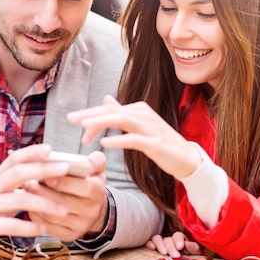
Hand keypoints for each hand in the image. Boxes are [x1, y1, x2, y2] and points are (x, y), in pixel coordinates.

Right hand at [0, 144, 72, 252]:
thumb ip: (19, 181)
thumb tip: (49, 170)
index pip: (14, 159)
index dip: (31, 152)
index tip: (50, 148)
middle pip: (17, 173)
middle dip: (43, 170)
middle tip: (65, 169)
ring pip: (16, 200)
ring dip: (43, 204)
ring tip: (63, 209)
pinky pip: (8, 225)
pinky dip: (28, 227)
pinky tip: (42, 228)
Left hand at [22, 151, 107, 240]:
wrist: (94, 209)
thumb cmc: (89, 184)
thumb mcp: (97, 170)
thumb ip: (96, 160)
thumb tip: (89, 161)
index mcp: (98, 192)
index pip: (82, 187)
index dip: (64, 182)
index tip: (47, 175)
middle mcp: (91, 211)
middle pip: (65, 203)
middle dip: (44, 192)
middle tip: (28, 182)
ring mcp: (81, 225)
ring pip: (54, 216)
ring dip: (37, 204)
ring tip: (26, 192)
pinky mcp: (70, 235)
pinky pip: (49, 228)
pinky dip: (37, 217)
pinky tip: (30, 205)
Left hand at [66, 95, 201, 178]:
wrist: (187, 159)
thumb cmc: (161, 143)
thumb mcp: (140, 125)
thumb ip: (123, 112)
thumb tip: (105, 99)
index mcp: (138, 109)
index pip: (110, 108)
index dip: (90, 114)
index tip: (74, 121)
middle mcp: (144, 114)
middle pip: (112, 111)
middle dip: (90, 114)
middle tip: (71, 119)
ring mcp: (151, 128)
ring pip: (122, 120)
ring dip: (101, 123)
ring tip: (84, 128)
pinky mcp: (155, 143)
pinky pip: (134, 139)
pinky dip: (119, 140)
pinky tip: (104, 144)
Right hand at [146, 231, 202, 257]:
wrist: (181, 259)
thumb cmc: (188, 253)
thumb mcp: (195, 251)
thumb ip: (193, 247)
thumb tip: (187, 244)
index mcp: (179, 239)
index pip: (177, 235)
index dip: (178, 240)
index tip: (180, 246)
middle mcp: (169, 239)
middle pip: (168, 239)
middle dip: (171, 247)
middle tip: (175, 255)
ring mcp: (160, 242)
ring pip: (157, 238)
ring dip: (160, 245)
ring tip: (164, 252)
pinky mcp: (152, 245)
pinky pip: (149, 242)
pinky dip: (149, 243)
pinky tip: (152, 247)